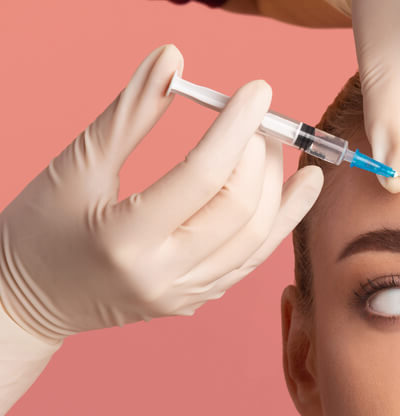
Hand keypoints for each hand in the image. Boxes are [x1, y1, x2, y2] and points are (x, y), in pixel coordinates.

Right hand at [0, 45, 322, 342]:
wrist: (30, 299)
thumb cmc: (40, 229)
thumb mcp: (77, 166)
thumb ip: (130, 114)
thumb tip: (174, 59)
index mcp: (124, 240)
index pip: (201, 177)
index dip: (235, 129)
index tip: (258, 91)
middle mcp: (162, 276)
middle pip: (237, 209)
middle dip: (259, 156)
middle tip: (261, 118)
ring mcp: (184, 295)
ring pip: (256, 239)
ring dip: (278, 187)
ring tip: (276, 145)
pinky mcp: (197, 301)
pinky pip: (251, 259)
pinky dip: (278, 220)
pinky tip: (297, 186)